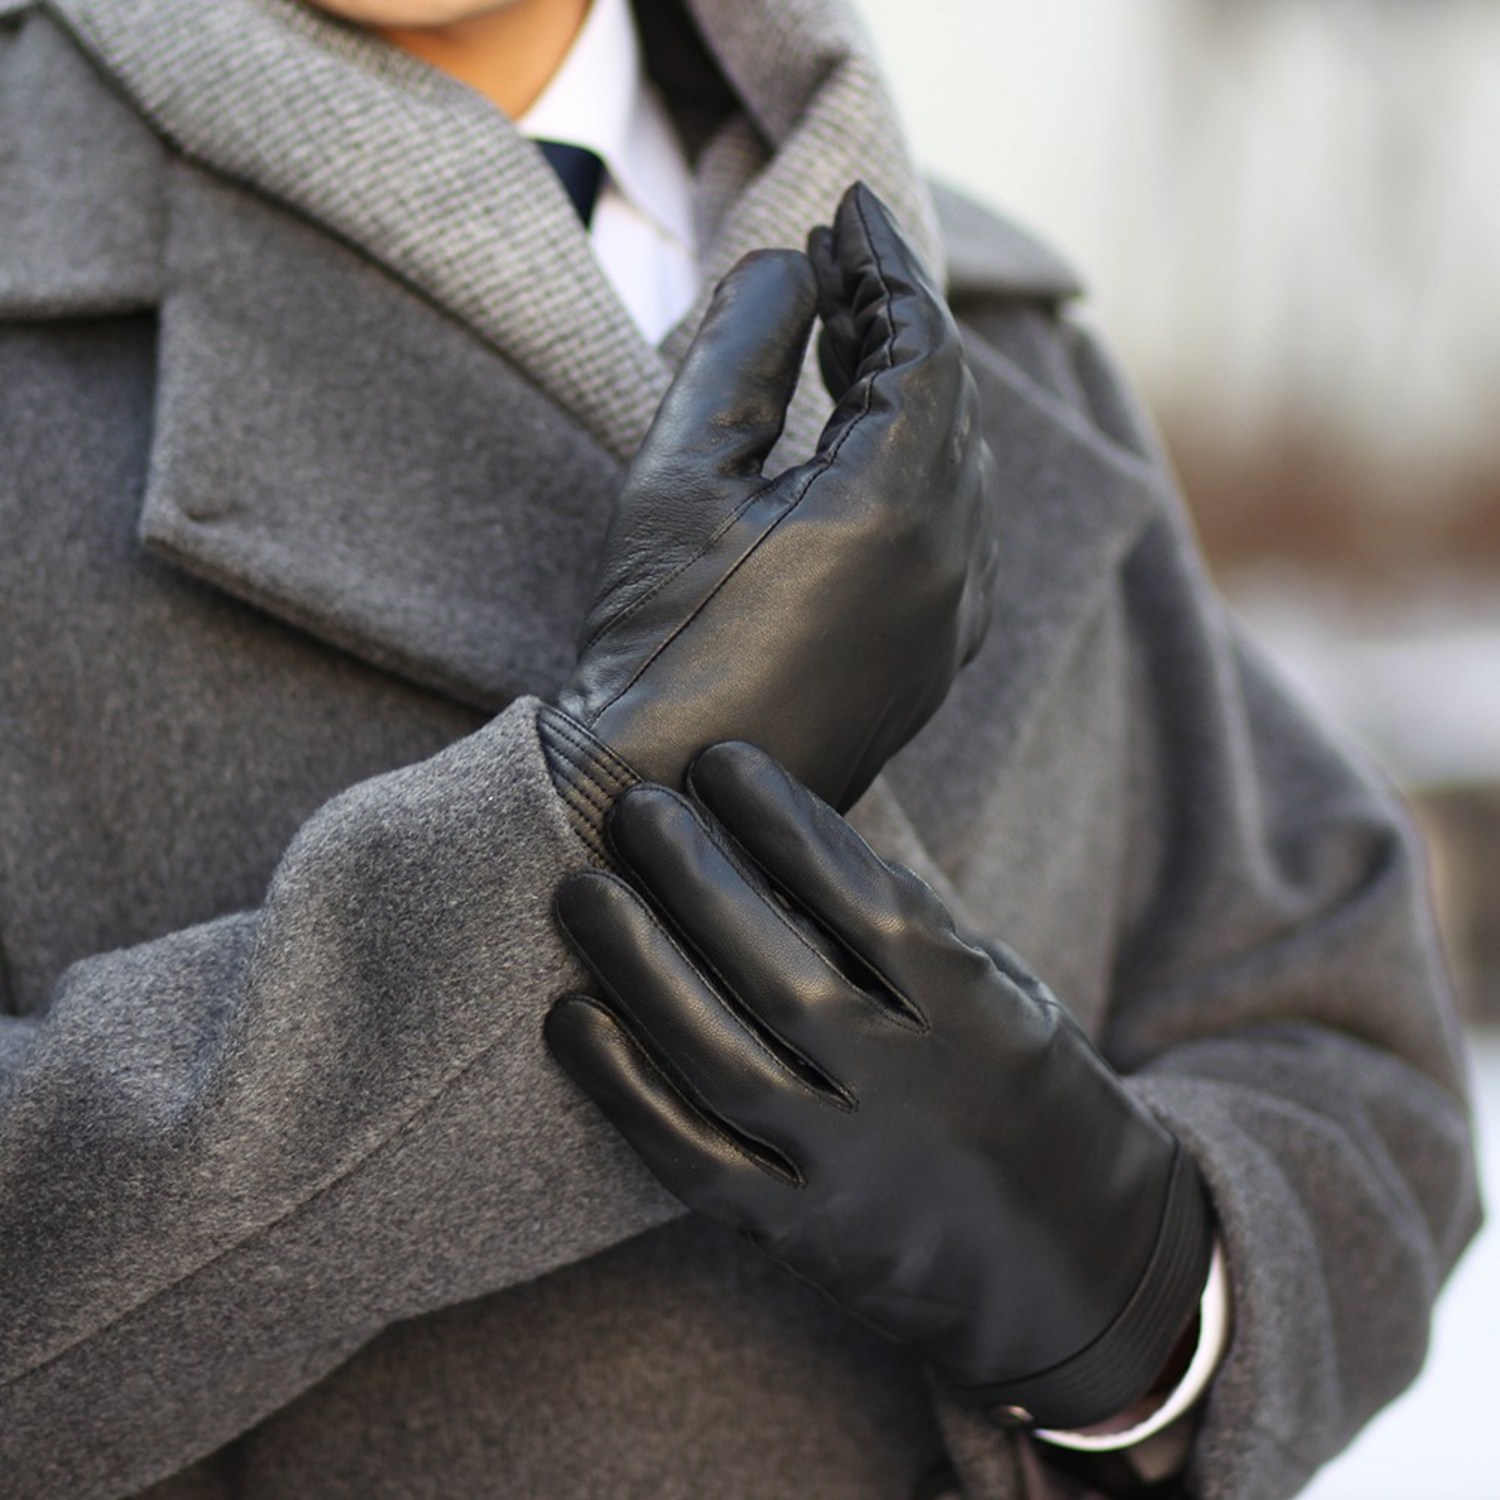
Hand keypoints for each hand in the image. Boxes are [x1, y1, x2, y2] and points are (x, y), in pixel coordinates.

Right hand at [539, 183, 998, 854]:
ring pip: (959, 465)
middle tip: (830, 267)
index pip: (921, 343)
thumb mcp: (680, 478)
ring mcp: (954, 619)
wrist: (669, 801)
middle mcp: (953, 563)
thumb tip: (784, 271)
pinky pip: (955, 530)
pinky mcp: (937, 658)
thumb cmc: (657, 645)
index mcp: (898, 508)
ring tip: (841, 340)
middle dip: (894, 321)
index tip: (844, 210)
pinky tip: (862, 452)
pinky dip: (917, 467)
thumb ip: (741, 350)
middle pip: (951, 400)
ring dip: (908, 393)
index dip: (885, 263)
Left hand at [544, 742, 1213, 1429]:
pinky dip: (626, 1089)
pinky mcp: (804, 1236)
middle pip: (782, 978)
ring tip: (583, 890)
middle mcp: (916, 1096)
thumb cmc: (1031, 1096)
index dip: (786, 824)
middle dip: (696, 880)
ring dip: (642, 969)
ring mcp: (855, 1174)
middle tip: (635, 808)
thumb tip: (790, 833)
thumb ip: (914, 928)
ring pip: (726, 1064)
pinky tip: (573, 1017)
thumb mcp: (1007, 995)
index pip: (868, 905)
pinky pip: (696, 1161)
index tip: (720, 760)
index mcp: (978, 1018)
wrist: (1086, 1271)